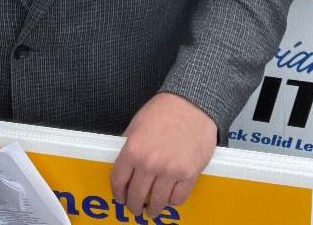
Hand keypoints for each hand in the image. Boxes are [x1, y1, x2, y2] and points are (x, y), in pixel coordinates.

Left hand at [111, 93, 215, 217]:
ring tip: (153, 208)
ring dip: (153, 208)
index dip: (118, 193)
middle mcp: (150, 164)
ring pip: (157, 202)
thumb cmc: (165, 110)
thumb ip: (129, 145)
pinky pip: (178, 198)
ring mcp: (170, 171)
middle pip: (136, 196)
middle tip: (136, 207)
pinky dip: (172, 201)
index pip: (118, 181)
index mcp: (133, 150)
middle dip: (134, 205)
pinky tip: (170, 197)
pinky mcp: (189, 174)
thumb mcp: (137, 124)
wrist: (193, 103)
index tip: (121, 197)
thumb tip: (125, 165)